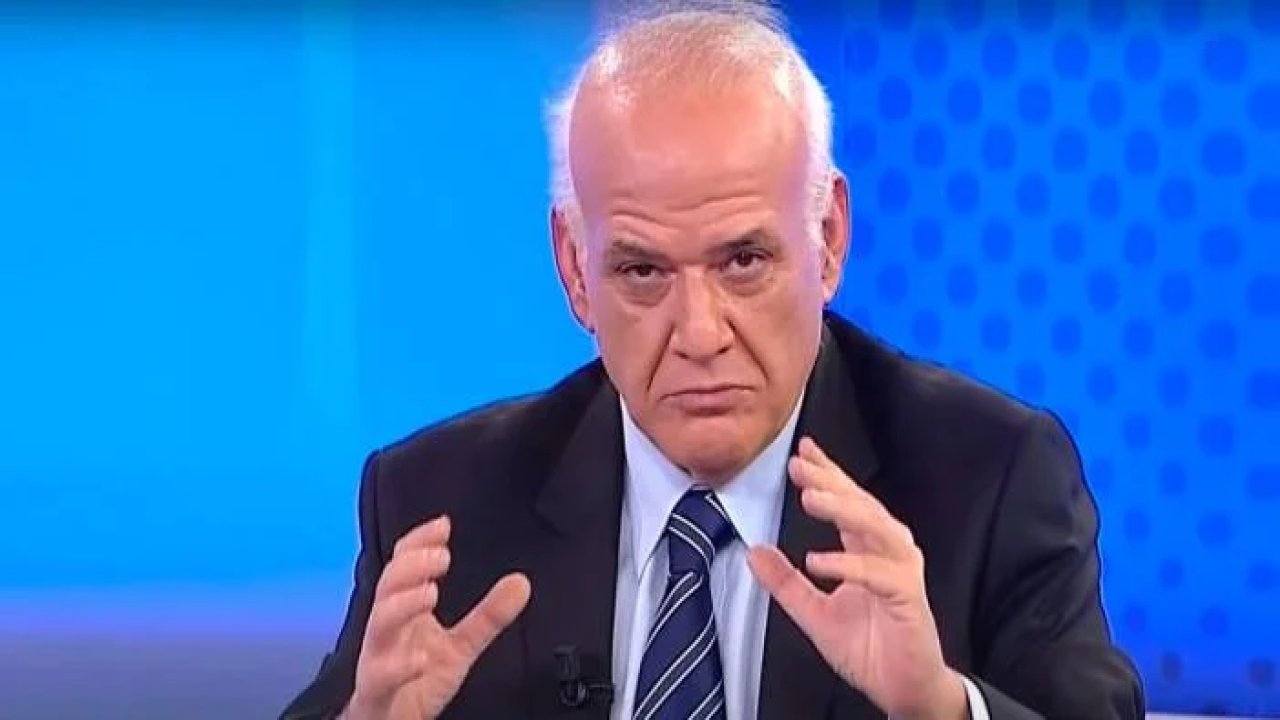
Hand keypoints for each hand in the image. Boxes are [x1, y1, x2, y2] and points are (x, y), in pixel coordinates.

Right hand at [345, 516, 530, 719]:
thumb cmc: (416, 680)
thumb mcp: (460, 646)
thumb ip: (488, 616)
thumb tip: (521, 582)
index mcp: (404, 611)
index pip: (403, 566)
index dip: (419, 542)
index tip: (443, 524)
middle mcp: (388, 629)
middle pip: (388, 586)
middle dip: (412, 565)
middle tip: (442, 556)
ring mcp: (379, 657)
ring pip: (380, 624)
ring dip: (403, 604)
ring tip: (430, 593)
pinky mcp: (377, 691)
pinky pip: (380, 676)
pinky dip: (399, 666)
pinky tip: (421, 658)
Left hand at [747, 438, 966, 719]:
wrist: (901, 687)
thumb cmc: (868, 648)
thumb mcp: (813, 612)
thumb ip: (786, 582)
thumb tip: (754, 552)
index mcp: (868, 549)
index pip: (847, 501)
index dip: (826, 474)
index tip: (802, 452)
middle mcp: (889, 552)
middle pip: (860, 505)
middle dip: (829, 481)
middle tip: (798, 465)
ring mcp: (902, 571)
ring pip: (875, 528)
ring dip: (843, 509)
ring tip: (810, 497)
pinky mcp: (909, 597)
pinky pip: (879, 575)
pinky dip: (849, 565)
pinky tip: (819, 561)